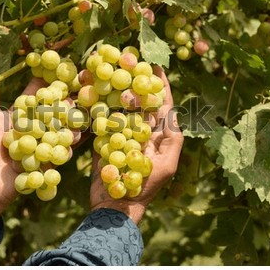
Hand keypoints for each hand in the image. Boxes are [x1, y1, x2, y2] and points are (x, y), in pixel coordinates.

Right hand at [90, 67, 183, 223]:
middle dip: (137, 82)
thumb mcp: (165, 167)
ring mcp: (122, 136)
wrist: (115, 207)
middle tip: (130, 62)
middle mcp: (141, 133)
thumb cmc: (144, 189)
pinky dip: (102, 107)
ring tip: (114, 72)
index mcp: (158, 137)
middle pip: (141, 102)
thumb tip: (172, 113)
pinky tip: (98, 92)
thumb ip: (172, 140)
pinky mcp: (105, 141)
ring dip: (119, 90)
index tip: (156, 66)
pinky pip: (104, 120)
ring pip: (122, 108)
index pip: (162, 107)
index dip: (160, 87)